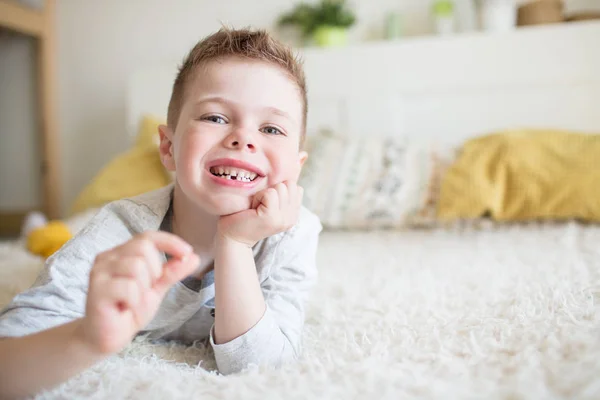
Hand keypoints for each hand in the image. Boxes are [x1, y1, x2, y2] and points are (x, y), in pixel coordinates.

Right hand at [78, 231, 198, 354]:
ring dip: (144, 289)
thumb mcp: (156, 288)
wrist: (108, 338)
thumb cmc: (129, 310)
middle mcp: (107, 258)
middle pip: (143, 247)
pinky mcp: (96, 290)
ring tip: (134, 302)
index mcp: (121, 254)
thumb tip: (193, 257)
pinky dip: (135, 301)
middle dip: (155, 271)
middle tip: (146, 291)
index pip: (147, 237)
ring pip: (136, 266)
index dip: (169, 241)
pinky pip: (129, 287)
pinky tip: (125, 309)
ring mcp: (99, 273)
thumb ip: (172, 272)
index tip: (187, 252)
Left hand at [218, 181, 303, 246]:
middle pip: (290, 185)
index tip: (266, 203)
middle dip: (273, 189)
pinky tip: (253, 208)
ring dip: (264, 193)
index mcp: (293, 214)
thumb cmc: (246, 215)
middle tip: (260, 204)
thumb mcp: (269, 201)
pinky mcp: (272, 217)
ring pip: (281, 187)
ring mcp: (283, 219)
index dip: (278, 189)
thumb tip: (301, 157)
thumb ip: (282, 190)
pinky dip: (258, 197)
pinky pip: (270, 193)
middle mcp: (292, 218)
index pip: (296, 187)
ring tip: (256, 207)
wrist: (232, 237)